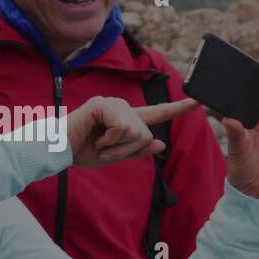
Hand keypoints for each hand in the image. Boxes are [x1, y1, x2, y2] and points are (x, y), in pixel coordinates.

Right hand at [66, 96, 198, 167]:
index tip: (199, 101)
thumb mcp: (114, 156)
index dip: (178, 109)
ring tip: (99, 144)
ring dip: (117, 147)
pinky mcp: (103, 104)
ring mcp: (113, 103)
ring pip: (136, 132)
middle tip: (104, 151)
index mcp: (127, 118)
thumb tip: (160, 144)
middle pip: (145, 134)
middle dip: (126, 150)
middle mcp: (122, 106)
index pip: (157, 113)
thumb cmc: (82, 152)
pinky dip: (109, 140)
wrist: (59, 150)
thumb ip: (137, 151)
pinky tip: (95, 136)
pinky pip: (122, 128)